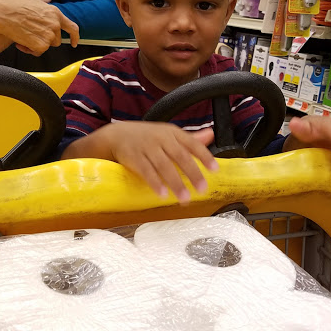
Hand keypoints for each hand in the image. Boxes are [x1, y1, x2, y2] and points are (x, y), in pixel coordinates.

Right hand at [0, 0, 79, 55]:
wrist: (1, 12)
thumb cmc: (12, 3)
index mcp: (55, 13)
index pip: (72, 28)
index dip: (75, 37)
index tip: (74, 42)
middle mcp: (55, 25)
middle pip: (57, 40)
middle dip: (46, 39)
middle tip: (32, 33)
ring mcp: (49, 36)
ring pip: (47, 46)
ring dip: (37, 44)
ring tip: (24, 36)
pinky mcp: (41, 45)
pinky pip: (38, 52)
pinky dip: (29, 50)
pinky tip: (20, 42)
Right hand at [63, 122, 217, 202]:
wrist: (116, 135)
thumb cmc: (147, 137)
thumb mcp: (168, 134)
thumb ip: (190, 138)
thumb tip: (211, 134)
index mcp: (172, 133)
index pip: (192, 143)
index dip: (204, 156)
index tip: (214, 170)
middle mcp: (161, 138)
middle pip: (180, 156)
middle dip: (192, 173)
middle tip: (202, 189)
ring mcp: (147, 147)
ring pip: (164, 165)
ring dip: (175, 183)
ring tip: (184, 198)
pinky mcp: (133, 157)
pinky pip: (146, 171)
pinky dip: (154, 183)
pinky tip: (162, 194)